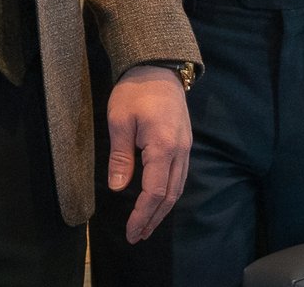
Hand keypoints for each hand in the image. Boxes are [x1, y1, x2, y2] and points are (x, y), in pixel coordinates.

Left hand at [106, 64, 191, 243]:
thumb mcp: (120, 121)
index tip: (131, 231)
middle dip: (153, 218)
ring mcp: (186, 147)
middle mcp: (180, 151)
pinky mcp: (185, 143)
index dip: (142, 215)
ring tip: (147, 225)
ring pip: (178, 187)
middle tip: (137, 236)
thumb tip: (117, 188)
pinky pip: (180, 176)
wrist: (158, 67)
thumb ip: (120, 157)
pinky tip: (158, 201)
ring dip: (163, 209)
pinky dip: (169, 194)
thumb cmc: (135, 91)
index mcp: (163, 147)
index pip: (154, 192)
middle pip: (170, 195)